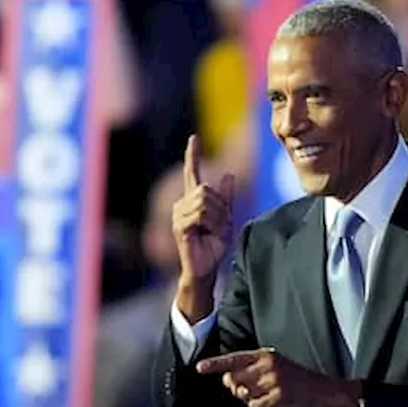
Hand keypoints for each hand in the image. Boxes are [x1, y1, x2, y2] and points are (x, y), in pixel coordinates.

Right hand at [173, 135, 234, 283]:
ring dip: (218, 217)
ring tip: (213, 232)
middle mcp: (182, 204)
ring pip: (204, 201)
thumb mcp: (226, 218)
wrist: (206, 268)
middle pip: (206, 189)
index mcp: (192, 201)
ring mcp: (178, 215)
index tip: (194, 139)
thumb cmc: (214, 246)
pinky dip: (211, 224)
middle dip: (221, 207)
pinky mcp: (179, 226)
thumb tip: (229, 175)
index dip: (193, 156)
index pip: (191, 174)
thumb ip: (226, 198)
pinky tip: (207, 234)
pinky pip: (200, 214)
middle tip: (221, 226)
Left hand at [196, 349, 359, 406]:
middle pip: (233, 380)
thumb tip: (230, 383)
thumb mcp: (275, 368)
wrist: (323, 390)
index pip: (235, 358)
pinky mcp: (278, 395)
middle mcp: (268, 364)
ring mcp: (273, 380)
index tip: (198, 367)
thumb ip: (251, 373)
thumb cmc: (295, 380)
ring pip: (243, 395)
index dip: (215, 364)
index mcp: (265, 354)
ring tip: (268, 397)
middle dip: (236, 389)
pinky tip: (274, 405)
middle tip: (251, 392)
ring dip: (250, 401)